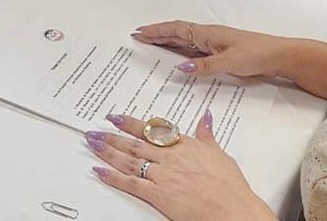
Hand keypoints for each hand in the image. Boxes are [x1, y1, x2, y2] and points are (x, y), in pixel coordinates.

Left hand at [87, 111, 274, 220]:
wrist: (233, 209)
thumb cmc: (229, 186)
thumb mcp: (219, 154)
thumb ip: (207, 134)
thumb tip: (206, 117)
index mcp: (183, 145)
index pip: (151, 130)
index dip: (131, 123)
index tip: (116, 117)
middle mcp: (170, 156)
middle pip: (135, 143)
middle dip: (113, 136)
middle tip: (95, 130)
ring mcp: (163, 175)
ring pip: (129, 160)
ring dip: (108, 151)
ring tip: (93, 143)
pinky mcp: (159, 194)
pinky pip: (131, 184)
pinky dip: (113, 177)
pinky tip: (100, 170)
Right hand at [133, 21, 286, 78]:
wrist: (279, 56)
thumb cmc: (256, 55)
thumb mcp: (230, 62)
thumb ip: (205, 66)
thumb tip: (180, 67)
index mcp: (208, 34)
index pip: (177, 30)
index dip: (157, 31)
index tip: (140, 32)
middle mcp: (208, 36)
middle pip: (177, 33)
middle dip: (158, 34)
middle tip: (139, 37)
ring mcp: (214, 44)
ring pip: (185, 40)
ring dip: (168, 41)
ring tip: (151, 44)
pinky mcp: (220, 52)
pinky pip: (194, 49)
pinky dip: (181, 50)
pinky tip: (178, 58)